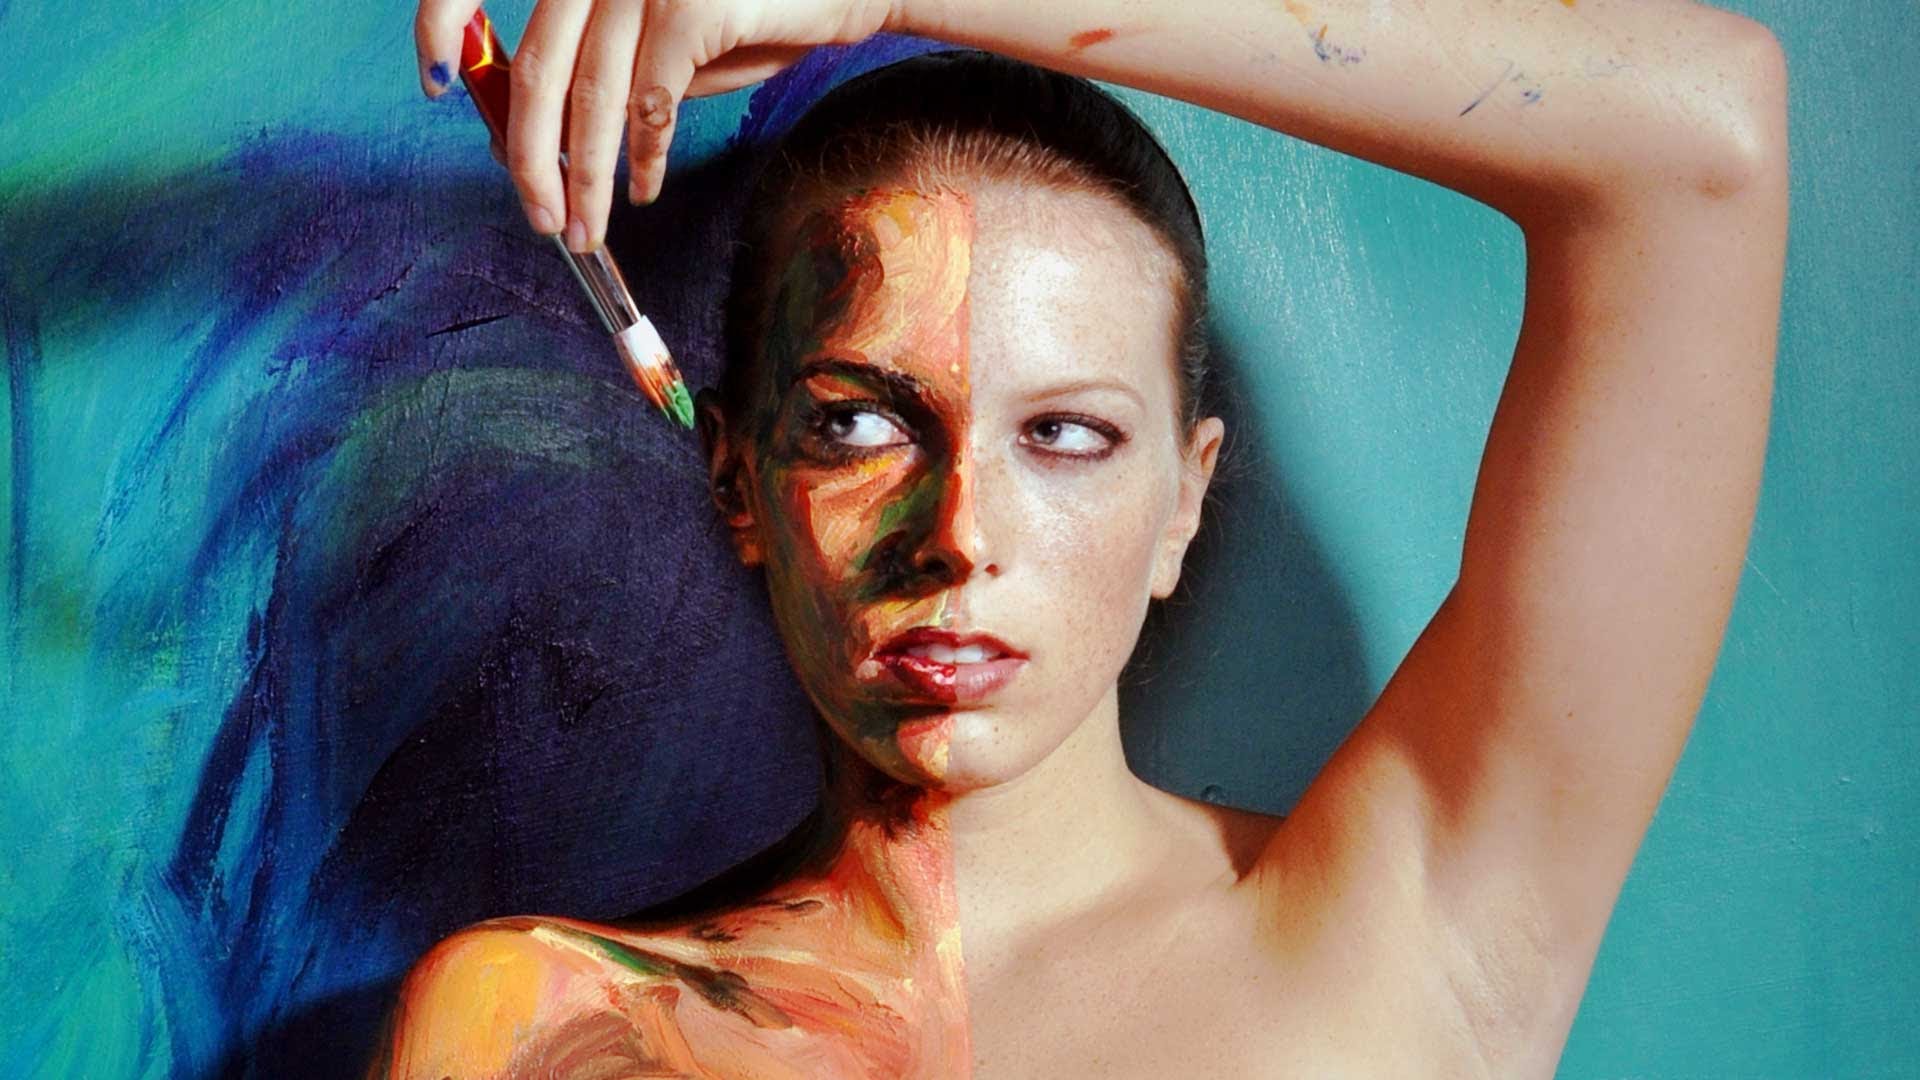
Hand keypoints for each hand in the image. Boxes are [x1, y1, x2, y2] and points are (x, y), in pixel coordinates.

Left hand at [415, 0, 897, 251]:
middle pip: (536, 65)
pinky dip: (642, 157)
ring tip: (583, 230)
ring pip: (590, 97)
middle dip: (530, 156)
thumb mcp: (658, 33)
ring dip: (582, 177)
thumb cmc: (754, 10)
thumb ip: (598, 65)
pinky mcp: (686, 5)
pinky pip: (649, 103)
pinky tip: (644, 188)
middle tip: (536, 217)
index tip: (431, 82)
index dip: (440, 22)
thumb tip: (527, 135)